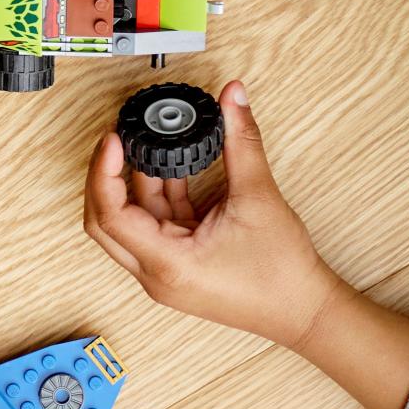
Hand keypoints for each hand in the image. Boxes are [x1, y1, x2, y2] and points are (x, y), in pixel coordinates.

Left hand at [83, 81, 343, 347]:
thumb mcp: (259, 197)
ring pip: (131, 222)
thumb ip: (242, 141)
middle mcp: (156, 274)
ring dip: (136, 184)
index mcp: (167, 264)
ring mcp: (165, 272)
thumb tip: (233, 97)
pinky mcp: (178, 266)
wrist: (304, 311)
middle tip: (117, 138)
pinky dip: (159, 196)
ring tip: (148, 144)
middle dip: (106, 176)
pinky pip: (155, 227)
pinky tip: (172, 166)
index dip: (104, 171)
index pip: (110, 215)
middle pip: (106, 222)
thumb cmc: (282, 272)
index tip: (114, 138)